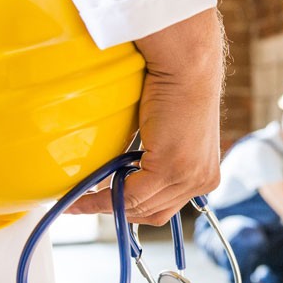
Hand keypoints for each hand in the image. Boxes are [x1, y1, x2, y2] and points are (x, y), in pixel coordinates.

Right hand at [66, 8, 224, 225]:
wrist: (186, 68)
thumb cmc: (176, 90)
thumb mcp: (170, 136)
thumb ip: (156, 161)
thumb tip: (121, 178)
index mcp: (206, 175)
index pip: (166, 208)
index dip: (134, 211)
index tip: (107, 208)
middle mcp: (202, 181)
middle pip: (152, 213)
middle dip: (118, 212)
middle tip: (86, 205)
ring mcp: (188, 177)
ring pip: (139, 207)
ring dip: (105, 207)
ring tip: (77, 202)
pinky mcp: (170, 169)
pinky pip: (128, 195)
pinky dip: (102, 199)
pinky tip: (81, 197)